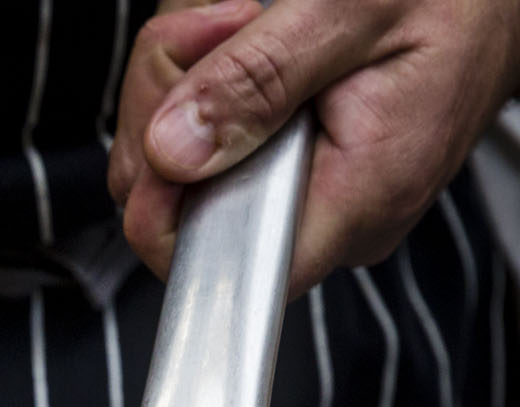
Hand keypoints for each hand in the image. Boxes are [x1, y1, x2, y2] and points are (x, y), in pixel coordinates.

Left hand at [108, 0, 519, 296]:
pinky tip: (243, 36)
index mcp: (357, 197)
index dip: (162, 209)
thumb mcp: (354, 10)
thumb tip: (172, 151)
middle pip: (181, 208)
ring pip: (181, 168)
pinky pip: (212, 143)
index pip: (222, 268)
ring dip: (183, 83)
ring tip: (241, 20)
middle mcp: (333, 213)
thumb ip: (260, 81)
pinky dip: (205, 83)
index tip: (165, 128)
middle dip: (166, 110)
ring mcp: (312, 190)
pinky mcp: (297, 163)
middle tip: (217, 30)